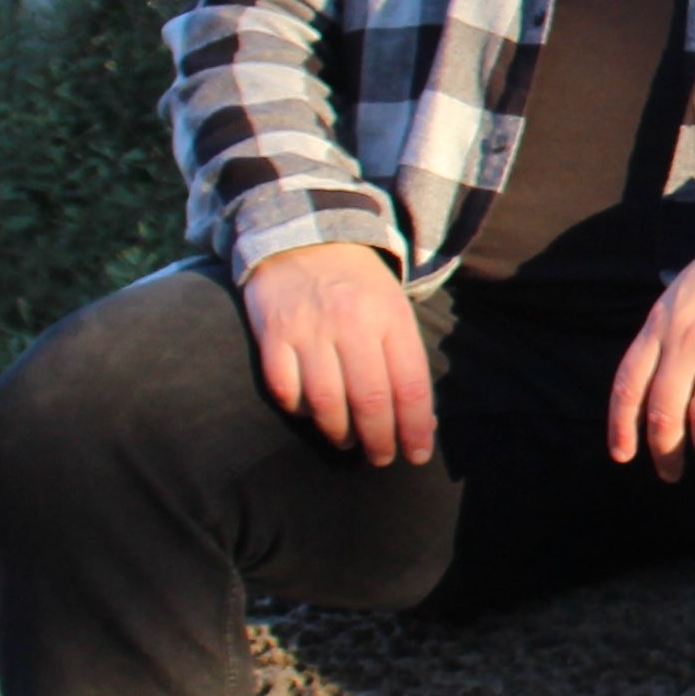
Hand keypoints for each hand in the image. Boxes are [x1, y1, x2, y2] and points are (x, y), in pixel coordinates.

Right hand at [238, 242, 436, 465]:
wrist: (303, 236)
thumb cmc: (357, 283)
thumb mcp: (394, 309)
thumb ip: (406, 360)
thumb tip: (422, 421)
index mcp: (390, 316)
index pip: (410, 385)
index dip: (416, 427)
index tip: (417, 454)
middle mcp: (351, 323)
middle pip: (370, 400)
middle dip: (380, 440)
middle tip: (382, 458)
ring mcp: (308, 329)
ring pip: (326, 402)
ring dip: (340, 434)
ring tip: (350, 443)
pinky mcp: (272, 333)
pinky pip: (285, 388)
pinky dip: (299, 411)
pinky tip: (312, 415)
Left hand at [609, 257, 694, 478]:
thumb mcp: (674, 301)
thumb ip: (660, 341)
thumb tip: (648, 388)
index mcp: (658, 330)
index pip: (628, 387)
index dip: (622, 427)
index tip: (623, 456)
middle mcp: (685, 345)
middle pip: (664, 412)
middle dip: (666, 451)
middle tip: (672, 473)